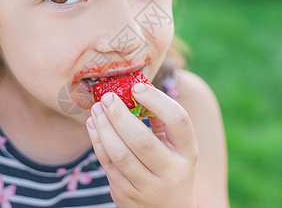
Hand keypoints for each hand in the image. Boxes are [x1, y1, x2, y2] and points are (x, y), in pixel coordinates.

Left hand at [86, 82, 198, 207]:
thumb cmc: (170, 169)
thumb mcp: (176, 148)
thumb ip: (161, 121)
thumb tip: (139, 89)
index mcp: (188, 152)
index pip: (178, 120)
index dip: (157, 100)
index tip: (137, 87)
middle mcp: (172, 172)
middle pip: (142, 140)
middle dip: (119, 115)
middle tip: (108, 97)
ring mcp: (148, 187)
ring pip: (120, 154)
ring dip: (104, 128)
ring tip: (96, 110)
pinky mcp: (127, 195)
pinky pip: (108, 165)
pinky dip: (98, 142)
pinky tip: (93, 126)